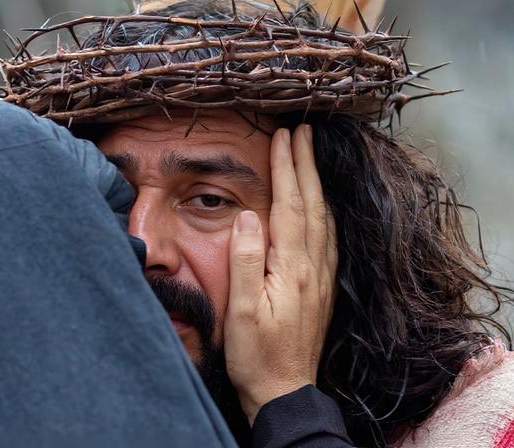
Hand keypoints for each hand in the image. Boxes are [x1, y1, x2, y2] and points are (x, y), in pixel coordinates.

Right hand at [223, 124, 337, 422]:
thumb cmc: (256, 353)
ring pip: (323, 218)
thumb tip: (248, 216)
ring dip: (316, 182)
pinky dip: (323, 210)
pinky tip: (320, 205)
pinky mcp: (321, 287)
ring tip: (310, 156)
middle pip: (313, 204)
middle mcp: (313, 267)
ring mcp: (321, 277)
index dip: (288, 168)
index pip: (291, 205)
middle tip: (302, 131)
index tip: (285, 136)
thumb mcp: (243, 310)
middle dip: (306, 164)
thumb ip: (246, 260)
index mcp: (292, 268)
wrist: (284, 390)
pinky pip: (327, 237)